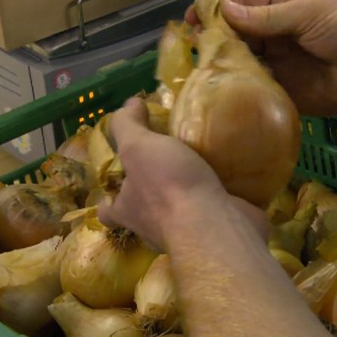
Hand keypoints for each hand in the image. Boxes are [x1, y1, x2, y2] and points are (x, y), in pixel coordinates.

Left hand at [97, 98, 268, 250]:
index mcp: (128, 210)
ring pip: (180, 212)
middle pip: (144, 212)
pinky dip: (217, 197)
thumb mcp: (138, 147)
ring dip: (187, 193)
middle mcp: (152, 226)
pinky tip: (228, 173)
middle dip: (152, 192)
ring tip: (200, 162)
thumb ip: (129, 125)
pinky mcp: (215, 230)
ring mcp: (186, 232)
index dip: (110, 197)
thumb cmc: (168, 186)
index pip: (108, 210)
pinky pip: (212, 213)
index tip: (120, 179)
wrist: (215, 224)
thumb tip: (129, 104)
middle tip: (166, 163)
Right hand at [187, 0, 336, 116]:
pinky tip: (221, 99)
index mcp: (281, 9)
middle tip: (191, 53)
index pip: (239, 7)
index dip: (215, 11)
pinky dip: (241, 96)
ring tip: (198, 76)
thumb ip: (267, 17)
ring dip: (223, 70)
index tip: (190, 20)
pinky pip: (258, 94)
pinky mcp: (286, 95)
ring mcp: (279, 67)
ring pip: (243, 66)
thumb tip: (225, 12)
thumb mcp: (310, 12)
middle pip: (235, 38)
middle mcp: (275, 37)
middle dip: (213, 43)